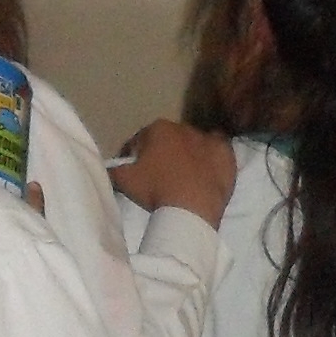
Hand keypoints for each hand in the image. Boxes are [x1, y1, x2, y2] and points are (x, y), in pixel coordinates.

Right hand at [113, 118, 235, 224]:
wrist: (192, 208)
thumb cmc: (155, 190)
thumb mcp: (124, 181)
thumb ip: (112, 170)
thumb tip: (107, 167)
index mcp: (158, 129)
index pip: (141, 140)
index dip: (135, 156)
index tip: (135, 171)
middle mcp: (184, 127)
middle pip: (169, 140)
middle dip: (163, 153)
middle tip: (160, 177)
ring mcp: (209, 139)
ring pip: (194, 145)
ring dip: (188, 155)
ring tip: (185, 178)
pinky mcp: (227, 154)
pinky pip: (218, 153)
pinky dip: (212, 160)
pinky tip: (207, 174)